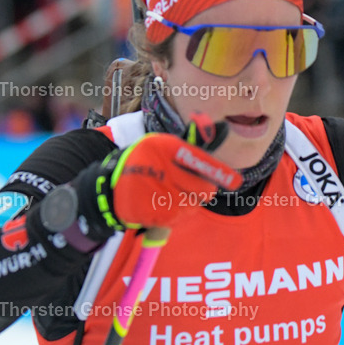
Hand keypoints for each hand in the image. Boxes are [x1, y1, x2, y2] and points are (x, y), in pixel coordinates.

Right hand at [97, 115, 240, 229]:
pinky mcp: (155, 214)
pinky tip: (159, 204)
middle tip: (190, 188)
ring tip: (168, 194)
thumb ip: (191, 142)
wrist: (108, 187)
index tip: (235, 181)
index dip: (219, 172)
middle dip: (202, 191)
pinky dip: (173, 213)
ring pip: (192, 205)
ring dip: (186, 203)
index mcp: (166, 147)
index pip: (199, 160)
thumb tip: (221, 127)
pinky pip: (177, 217)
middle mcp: (163, 168)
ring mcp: (159, 193)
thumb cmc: (143, 163)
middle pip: (203, 189)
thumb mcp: (163, 146)